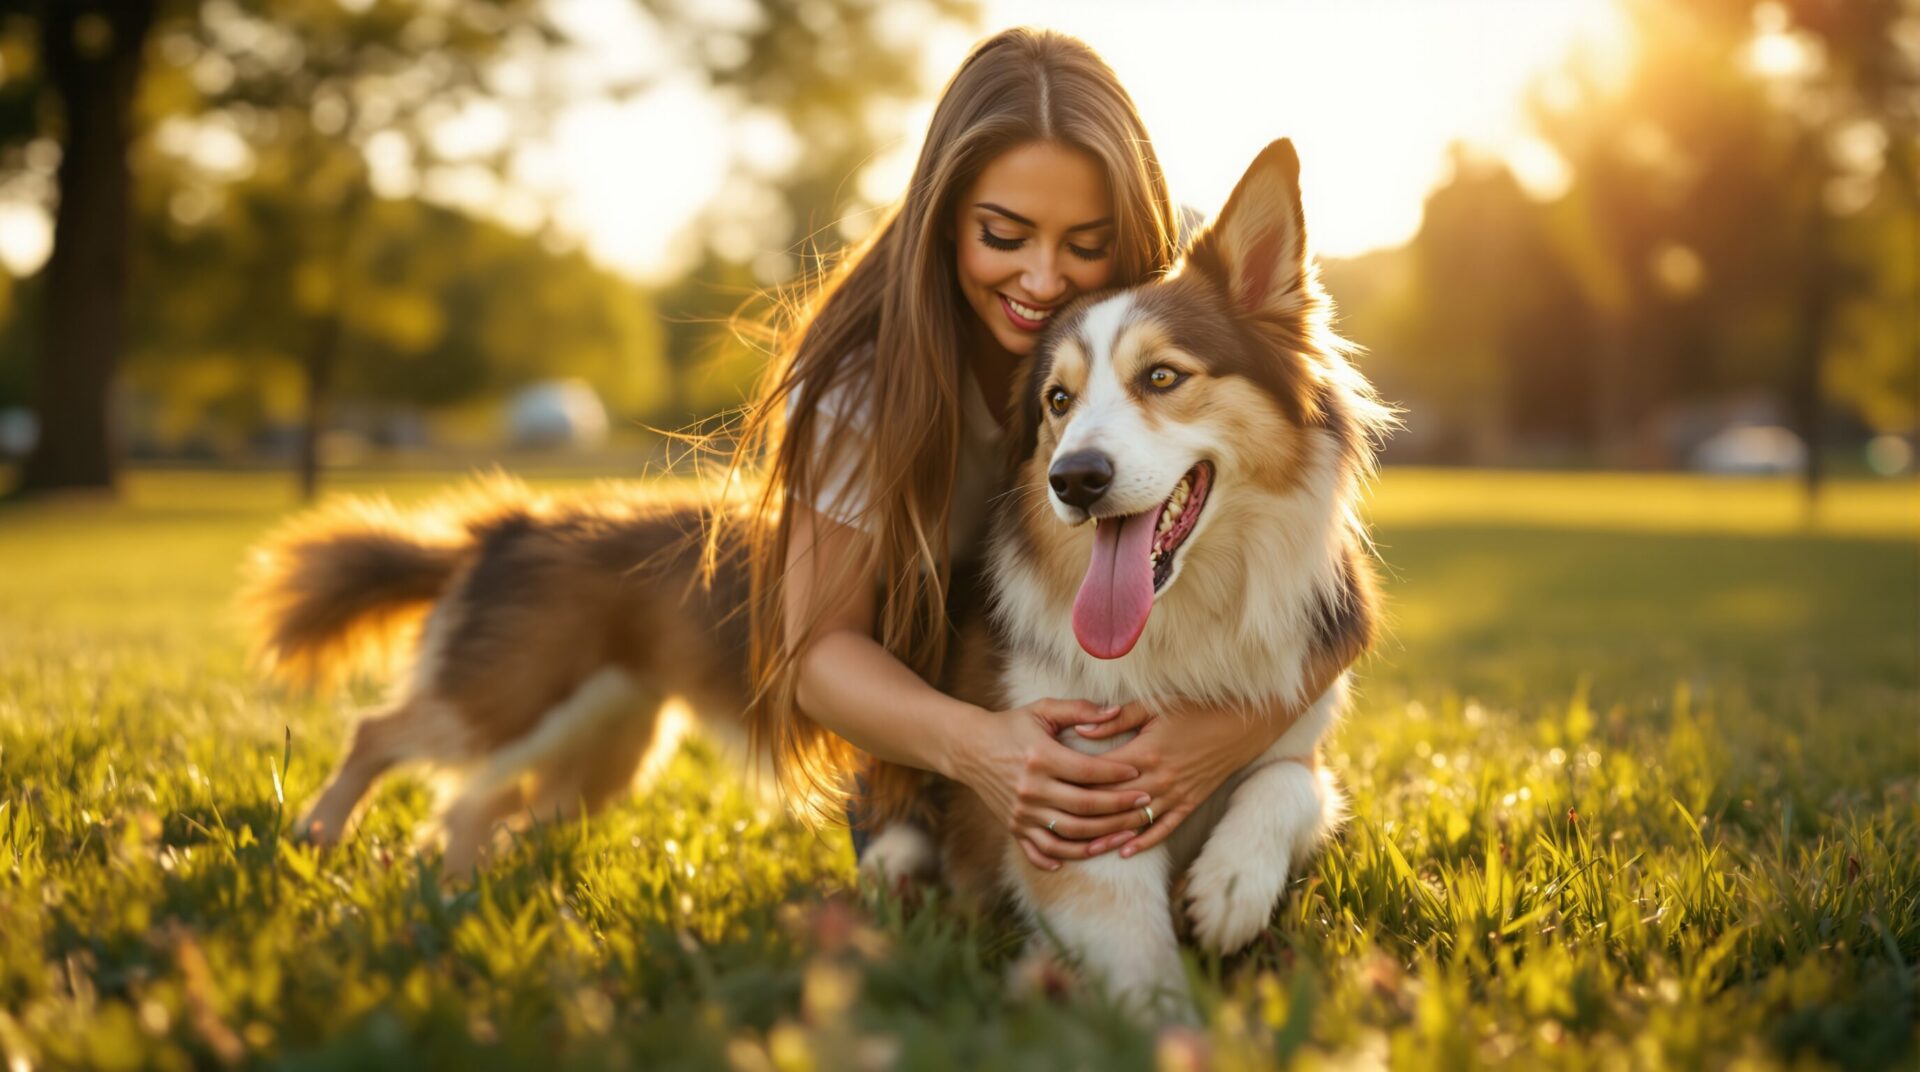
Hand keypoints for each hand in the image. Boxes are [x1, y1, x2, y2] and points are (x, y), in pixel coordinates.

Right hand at [951, 699, 1152, 871]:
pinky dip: (1063, 858)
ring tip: (1128, 833)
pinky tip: (1087, 854)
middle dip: (1119, 808)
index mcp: (1040, 758)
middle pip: (1084, 807)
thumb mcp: (1042, 710)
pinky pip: (1041, 850)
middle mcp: (1030, 789)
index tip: (1138, 773)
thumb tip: (1115, 711)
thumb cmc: (1011, 725)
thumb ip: (1079, 709)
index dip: (1116, 774)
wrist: (969, 748)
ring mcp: (1022, 813)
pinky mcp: (1014, 827)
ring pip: (1069, 834)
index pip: (1087, 772)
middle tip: (1145, 803)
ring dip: (1102, 837)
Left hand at [1073, 697, 1298, 857]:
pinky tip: (1125, 852)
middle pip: (1113, 804)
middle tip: (1056, 825)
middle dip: (1085, 815)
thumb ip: (1116, 718)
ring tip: (1082, 848)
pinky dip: (1143, 842)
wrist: (1242, 724)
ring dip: (1110, 836)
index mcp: (1145, 753)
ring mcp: (1176, 795)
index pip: (1101, 774)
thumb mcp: (1154, 705)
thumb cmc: (1195, 708)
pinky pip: (1163, 829)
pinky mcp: (1189, 803)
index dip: (1075, 782)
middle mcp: (1159, 779)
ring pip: (1136, 822)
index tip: (1051, 788)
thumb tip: (1080, 728)